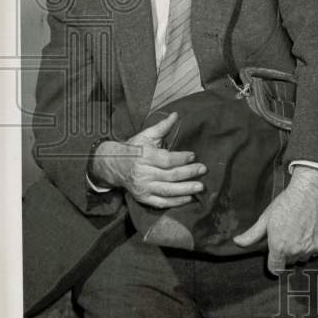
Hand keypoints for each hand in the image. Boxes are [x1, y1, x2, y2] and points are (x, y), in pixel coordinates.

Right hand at [90, 112, 206, 208]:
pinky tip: (189, 198)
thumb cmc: (134, 148)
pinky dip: (176, 202)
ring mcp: (143, 188)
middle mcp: (143, 173)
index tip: (194, 155)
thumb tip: (176, 114)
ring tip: (200, 187)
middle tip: (203, 169)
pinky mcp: (143, 198)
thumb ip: (162, 126)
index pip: (166, 160)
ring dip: (186, 190)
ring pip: (167, 191)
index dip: (181, 158)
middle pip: (170, 175)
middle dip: (188, 173)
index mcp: (144, 156)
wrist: (113, 165)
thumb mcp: (146, 135)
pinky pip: (161, 203)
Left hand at [232, 165, 317, 274]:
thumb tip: (237, 242)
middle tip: (286, 237)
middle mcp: (295, 251)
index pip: (276, 270)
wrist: (309, 192)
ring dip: (299, 251)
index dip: (274, 264)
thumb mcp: (265, 219)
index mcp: (279, 247)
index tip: (275, 256)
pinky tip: (307, 232)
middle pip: (289, 263)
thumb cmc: (286, 203)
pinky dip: (311, 246)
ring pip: (302, 258)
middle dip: (286, 254)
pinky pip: (314, 253)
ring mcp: (309, 249)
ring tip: (297, 233)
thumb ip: (251, 235)